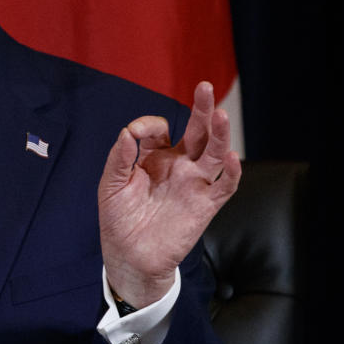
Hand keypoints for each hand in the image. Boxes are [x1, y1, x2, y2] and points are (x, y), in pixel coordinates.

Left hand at [97, 81, 239, 307]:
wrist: (129, 257)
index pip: (160, 129)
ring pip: (214, 153)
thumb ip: (119, 158)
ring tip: (221, 114)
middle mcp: (178, 165)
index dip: (148, 125)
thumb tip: (127, 132)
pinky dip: (232, 172)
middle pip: (197, 132)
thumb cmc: (118, 219)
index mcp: (154, 157)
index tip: (134, 134)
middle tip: (205, 87)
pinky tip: (232, 156)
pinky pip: (224, 187)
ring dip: (219, 134)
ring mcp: (193, 183)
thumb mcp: (111, 185)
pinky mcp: (204, 205)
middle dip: (202, 109)